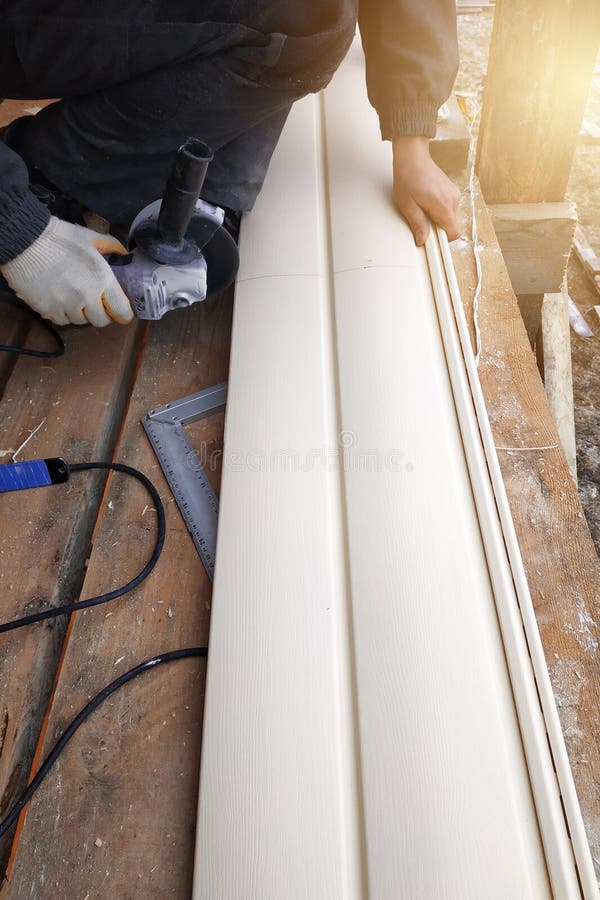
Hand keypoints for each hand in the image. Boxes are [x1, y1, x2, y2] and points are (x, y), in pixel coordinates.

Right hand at [0, 216, 132, 326]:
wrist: (25, 241)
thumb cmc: (59, 238)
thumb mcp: (90, 237)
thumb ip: (111, 247)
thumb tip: (124, 254)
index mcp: (102, 279)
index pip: (121, 310)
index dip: (123, 313)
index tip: (120, 311)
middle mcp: (86, 297)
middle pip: (101, 321)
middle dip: (100, 313)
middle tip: (95, 303)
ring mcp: (66, 305)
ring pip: (80, 321)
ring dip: (80, 313)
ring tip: (74, 297)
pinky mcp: (48, 310)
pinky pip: (61, 320)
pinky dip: (62, 313)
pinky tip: (59, 300)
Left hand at [392, 136, 459, 245]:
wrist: (412, 155)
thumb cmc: (408, 176)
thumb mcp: (407, 205)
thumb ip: (418, 224)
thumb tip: (422, 240)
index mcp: (443, 205)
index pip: (454, 232)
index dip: (443, 240)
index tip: (432, 241)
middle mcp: (452, 199)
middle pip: (450, 225)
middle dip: (436, 227)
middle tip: (420, 219)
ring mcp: (453, 193)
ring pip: (448, 216)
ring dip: (436, 217)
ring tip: (421, 206)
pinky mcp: (451, 190)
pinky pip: (447, 207)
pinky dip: (437, 209)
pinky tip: (425, 200)